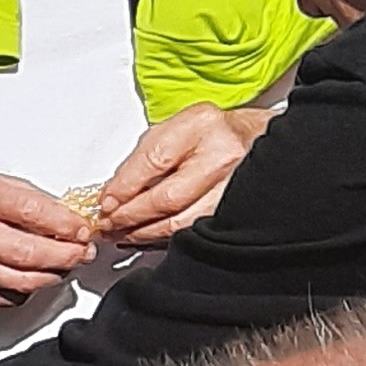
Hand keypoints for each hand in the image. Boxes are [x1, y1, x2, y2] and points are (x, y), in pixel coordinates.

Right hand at [0, 168, 93, 304]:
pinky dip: (28, 288)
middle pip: (28, 253)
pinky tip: (32, 273)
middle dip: (66, 256)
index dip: (66, 226)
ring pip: (22, 281)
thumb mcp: (0, 183)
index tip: (84, 231)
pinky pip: (8, 296)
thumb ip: (38, 202)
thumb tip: (74, 227)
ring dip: (52, 275)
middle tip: (82, 253)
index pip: (32, 213)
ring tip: (63, 264)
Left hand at [85, 102, 264, 247]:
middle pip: (168, 198)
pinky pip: (196, 231)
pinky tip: (149, 236)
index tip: (105, 203)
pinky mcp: (238, 211)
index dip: (124, 188)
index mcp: (201, 127)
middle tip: (109, 223)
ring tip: (123, 233)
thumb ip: (142, 159)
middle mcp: (222, 156)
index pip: (154, 162)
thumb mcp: (175, 129)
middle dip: (130, 216)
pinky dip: (166, 238)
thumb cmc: (213, 133)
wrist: (259, 139)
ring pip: (182, 222)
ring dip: (145, 233)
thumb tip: (113, 194)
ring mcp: (235, 186)